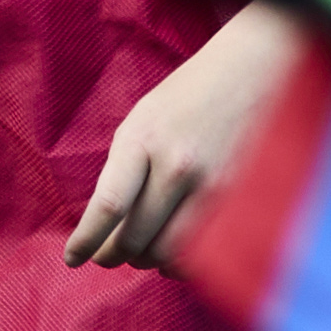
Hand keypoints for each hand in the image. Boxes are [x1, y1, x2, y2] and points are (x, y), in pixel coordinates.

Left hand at [67, 0, 310, 271]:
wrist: (258, 69)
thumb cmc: (191, 96)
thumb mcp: (143, 121)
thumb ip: (123, 170)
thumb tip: (106, 227)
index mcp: (143, 138)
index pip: (108, 206)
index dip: (87, 241)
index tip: (72, 258)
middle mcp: (178, 164)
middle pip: (135, 238)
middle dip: (113, 255)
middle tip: (107, 256)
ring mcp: (215, 184)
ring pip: (169, 254)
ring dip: (148, 262)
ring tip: (140, 253)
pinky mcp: (243, 199)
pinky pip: (205, 253)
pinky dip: (184, 260)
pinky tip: (175, 251)